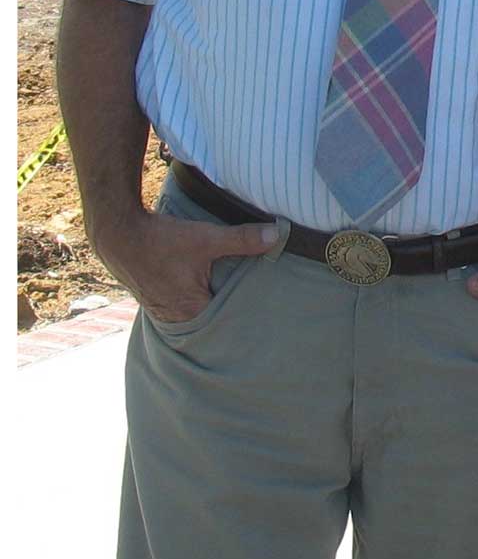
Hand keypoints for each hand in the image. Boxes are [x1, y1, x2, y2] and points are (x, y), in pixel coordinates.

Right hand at [92, 210, 279, 324]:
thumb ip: (242, 240)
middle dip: (231, 313)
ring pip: (197, 311)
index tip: (265, 320)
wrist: (119, 234)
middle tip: (258, 310)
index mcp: (191, 311)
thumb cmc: (161, 241)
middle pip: (212, 319)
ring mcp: (163, 309)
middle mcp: (176, 317)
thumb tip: (277, 235)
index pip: (226, 324)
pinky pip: (184, 303)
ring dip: (212, 304)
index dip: (245, 319)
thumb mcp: (206, 238)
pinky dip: (196, 297)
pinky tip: (206, 287)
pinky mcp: (157, 297)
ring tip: (235, 299)